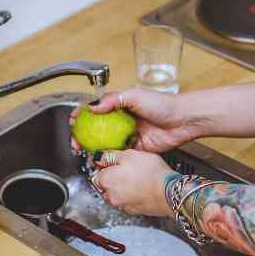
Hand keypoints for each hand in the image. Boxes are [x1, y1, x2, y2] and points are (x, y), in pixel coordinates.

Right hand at [69, 88, 206, 154]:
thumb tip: (92, 107)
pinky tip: (101, 159)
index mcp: (120, 105)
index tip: (72, 121)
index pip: (95, 109)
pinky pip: (118, 154)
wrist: (183, 120)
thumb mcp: (134, 95)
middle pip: (96, 129)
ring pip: (105, 143)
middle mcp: (122, 121)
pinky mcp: (135, 149)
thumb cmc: (163, 104)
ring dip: (93, 148)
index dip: (82, 115)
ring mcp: (128, 135)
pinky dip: (109, 157)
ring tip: (84, 152)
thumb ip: (112, 100)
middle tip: (75, 142)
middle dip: (83, 136)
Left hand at [92, 149, 174, 216]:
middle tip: (127, 168)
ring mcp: (123, 205)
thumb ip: (110, 156)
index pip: (96, 174)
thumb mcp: (129, 154)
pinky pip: (129, 201)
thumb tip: (100, 157)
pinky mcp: (135, 211)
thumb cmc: (150, 173)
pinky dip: (133, 195)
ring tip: (138, 177)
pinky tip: (143, 187)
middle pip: (106, 185)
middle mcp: (111, 196)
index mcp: (106, 180)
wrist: (169, 192)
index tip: (111, 162)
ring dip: (123, 187)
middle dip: (113, 178)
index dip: (104, 166)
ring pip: (117, 194)